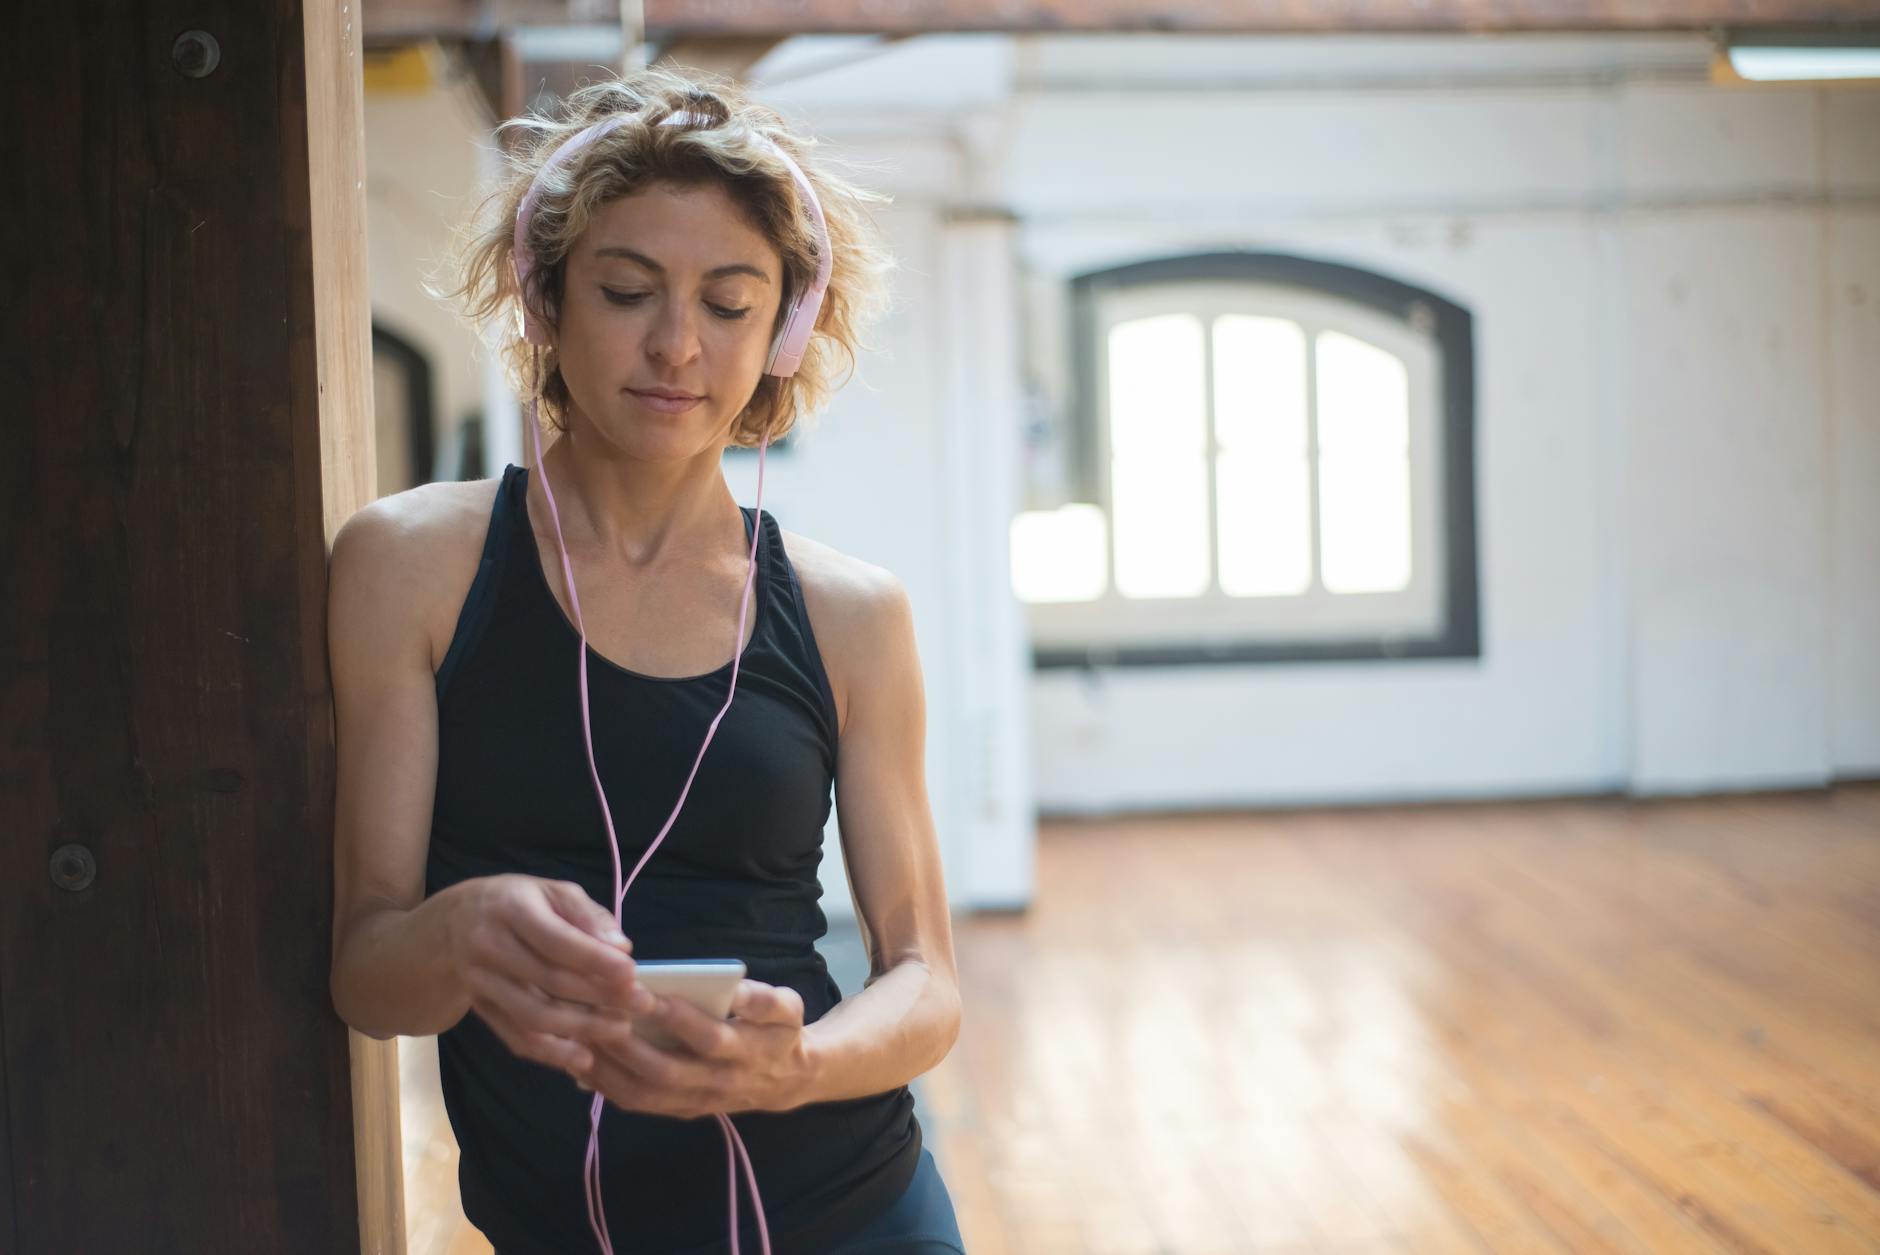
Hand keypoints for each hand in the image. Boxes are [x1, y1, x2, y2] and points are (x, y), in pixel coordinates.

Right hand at [445, 874, 656, 1075]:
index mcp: (510, 909)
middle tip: (640, 1004)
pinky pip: (515, 1037)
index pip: (557, 941)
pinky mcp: (480, 1009)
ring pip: (533, 1016)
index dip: (596, 960)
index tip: (632, 974)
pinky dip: (551, 1052)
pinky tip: (584, 1057)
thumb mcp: (554, 892)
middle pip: (549, 981)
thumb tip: (621, 948)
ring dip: (581, 1029)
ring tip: (620, 1029)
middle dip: (600, 997)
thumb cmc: (521, 902)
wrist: (457, 920)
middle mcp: (489, 946)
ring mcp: (480, 982)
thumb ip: (588, 916)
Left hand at [571, 979, 817, 1118]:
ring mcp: (696, 1102)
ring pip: (645, 1093)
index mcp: (747, 1050)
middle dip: (628, 1043)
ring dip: (608, 1069)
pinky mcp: (680, 1110)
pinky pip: (638, 1103)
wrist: (787, 1081)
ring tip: (579, 1037)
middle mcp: (718, 1082)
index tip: (645, 992)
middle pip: (666, 1070)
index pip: (709, 1037)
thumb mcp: (788, 1006)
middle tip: (597, 1013)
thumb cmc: (779, 1032)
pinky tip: (581, 1061)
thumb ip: (763, 998)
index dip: (677, 1018)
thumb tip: (733, 989)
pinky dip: (606, 1085)